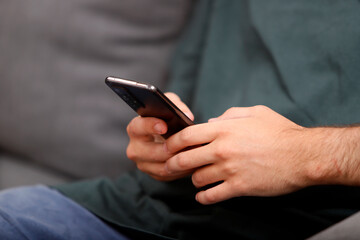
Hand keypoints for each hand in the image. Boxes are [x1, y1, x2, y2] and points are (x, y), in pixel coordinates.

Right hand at [126, 92, 194, 180]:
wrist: (166, 137)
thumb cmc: (167, 118)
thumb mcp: (170, 105)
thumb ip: (175, 104)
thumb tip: (187, 116)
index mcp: (135, 129)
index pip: (137, 127)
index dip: (150, 126)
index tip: (164, 126)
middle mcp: (135, 148)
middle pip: (151, 152)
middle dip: (170, 149)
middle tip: (187, 144)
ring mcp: (143, 164)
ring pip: (162, 167)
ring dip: (179, 160)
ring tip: (195, 152)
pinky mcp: (154, 174)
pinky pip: (169, 175)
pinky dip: (183, 169)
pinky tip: (194, 162)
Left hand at [165, 106, 323, 203]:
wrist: (303, 155)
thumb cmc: (280, 131)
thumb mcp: (255, 112)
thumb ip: (230, 115)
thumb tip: (212, 121)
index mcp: (224, 129)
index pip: (187, 136)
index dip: (173, 142)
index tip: (169, 147)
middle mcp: (222, 149)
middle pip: (185, 158)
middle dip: (174, 163)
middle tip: (172, 165)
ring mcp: (229, 170)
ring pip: (197, 178)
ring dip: (193, 179)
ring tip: (197, 177)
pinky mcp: (239, 187)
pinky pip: (212, 195)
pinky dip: (203, 197)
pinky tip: (203, 195)